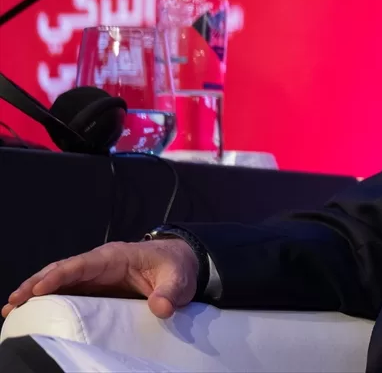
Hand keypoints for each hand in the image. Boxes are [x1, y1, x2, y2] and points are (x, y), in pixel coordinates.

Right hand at [3, 239, 198, 319]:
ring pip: (60, 279)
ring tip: (11, 309)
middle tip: (13, 303)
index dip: (60, 275)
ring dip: (35, 292)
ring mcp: (95, 275)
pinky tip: (32, 311)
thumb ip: (170, 293)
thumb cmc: (176, 268)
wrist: (180, 264)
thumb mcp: (179, 280)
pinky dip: (48, 298)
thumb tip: (161, 308)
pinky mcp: (94, 286)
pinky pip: (67, 289)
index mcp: (116, 256)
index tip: (39, 288)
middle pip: (62, 270)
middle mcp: (100, 263)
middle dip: (36, 284)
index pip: (83, 264)